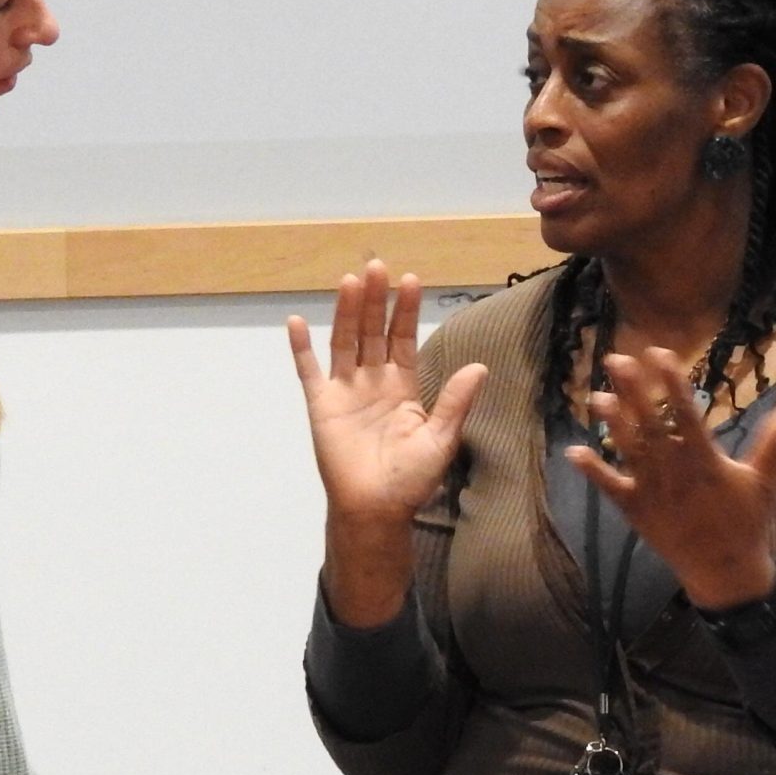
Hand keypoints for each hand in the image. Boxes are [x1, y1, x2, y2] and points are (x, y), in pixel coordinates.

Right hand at [288, 261, 486, 623]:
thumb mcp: (441, 438)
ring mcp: (345, 391)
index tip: (412, 280)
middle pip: (373, 331)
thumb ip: (455, 400)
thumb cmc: (411, 479)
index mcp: (403, 386)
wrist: (376, 508)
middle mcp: (373, 381)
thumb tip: (480, 367)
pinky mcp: (321, 405)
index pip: (403, 338)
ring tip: (351, 280)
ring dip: (347, 312)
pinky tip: (295, 321)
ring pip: (345, 341)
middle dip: (376, 300)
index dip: (406, 310)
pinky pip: (309, 371)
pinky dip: (301, 348)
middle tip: (377, 265)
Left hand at [568, 346, 775, 609]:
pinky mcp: (636, 511)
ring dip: (612, 423)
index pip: (687, 415)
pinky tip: (572, 450)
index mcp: (706, 463)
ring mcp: (652, 492)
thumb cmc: (746, 522)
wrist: (723, 570)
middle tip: (617, 360)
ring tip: (596, 395)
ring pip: (628, 451)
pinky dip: (592, 471)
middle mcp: (675, 474)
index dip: (672, 384)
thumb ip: (774, 447)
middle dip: (634, 392)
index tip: (660, 355)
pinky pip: (610, 488)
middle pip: (651, 426)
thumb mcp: (765, 484)